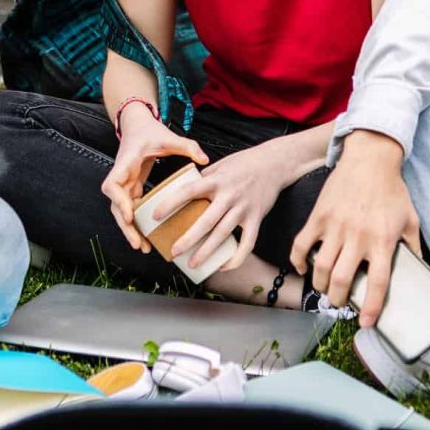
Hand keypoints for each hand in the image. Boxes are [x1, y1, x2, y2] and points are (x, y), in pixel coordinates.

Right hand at [100, 108, 207, 251]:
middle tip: (137, 243)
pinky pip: (130, 209)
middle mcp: (121, 176)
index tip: (129, 215)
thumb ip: (187, 146)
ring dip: (129, 230)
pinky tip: (146, 239)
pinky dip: (136, 224)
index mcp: (125, 163)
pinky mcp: (131, 188)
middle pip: (115, 206)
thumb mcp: (169, 137)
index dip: (118, 201)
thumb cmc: (150, 131)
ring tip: (143, 247)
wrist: (137, 125)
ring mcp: (125, 183)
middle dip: (125, 226)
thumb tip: (205, 159)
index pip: (113, 184)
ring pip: (121, 211)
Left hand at [167, 140, 292, 271]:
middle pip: (205, 221)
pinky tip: (224, 266)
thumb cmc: (244, 163)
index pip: (188, 191)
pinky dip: (236, 258)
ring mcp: (243, 208)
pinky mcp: (256, 218)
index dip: (170, 203)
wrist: (274, 163)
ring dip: (207, 252)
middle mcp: (229, 195)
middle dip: (188, 239)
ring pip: (223, 235)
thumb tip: (181, 191)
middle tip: (174, 251)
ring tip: (192, 263)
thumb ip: (203, 179)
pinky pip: (247, 243)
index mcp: (216, 180)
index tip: (155, 216)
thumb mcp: (220, 165)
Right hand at [290, 130, 420, 326]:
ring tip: (324, 289)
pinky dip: (298, 260)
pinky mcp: (319, 217)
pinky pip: (301, 244)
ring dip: (320, 285)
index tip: (365, 322)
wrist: (370, 158)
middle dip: (338, 299)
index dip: (371, 307)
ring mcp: (336, 227)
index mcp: (382, 240)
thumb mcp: (411, 219)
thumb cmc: (392, 189)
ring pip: (321, 267)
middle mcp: (358, 237)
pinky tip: (302, 267)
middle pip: (342, 280)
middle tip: (339, 302)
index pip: (378, 282)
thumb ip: (414, 247)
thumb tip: (420, 270)